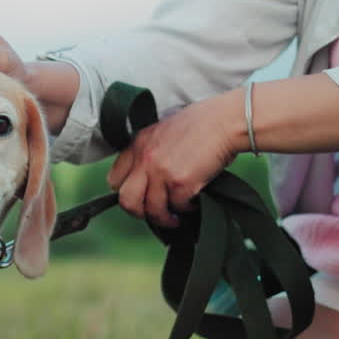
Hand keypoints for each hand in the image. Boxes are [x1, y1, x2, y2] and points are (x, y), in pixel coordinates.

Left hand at [106, 90, 245, 227]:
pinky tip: (193, 201)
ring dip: (164, 217)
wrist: (224, 121)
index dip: (125, 192)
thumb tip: (145, 180)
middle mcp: (144, 159)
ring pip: (151, 210)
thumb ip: (148, 153)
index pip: (114, 179)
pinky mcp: (180, 182)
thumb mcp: (161, 132)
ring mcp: (161, 172)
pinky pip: (177, 207)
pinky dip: (186, 208)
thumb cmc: (200, 125)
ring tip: (175, 215)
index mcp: (137, 145)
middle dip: (138, 212)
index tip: (138, 197)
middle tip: (152, 213)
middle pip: (126, 200)